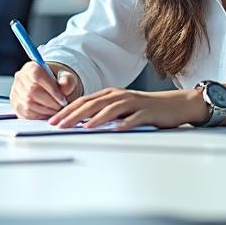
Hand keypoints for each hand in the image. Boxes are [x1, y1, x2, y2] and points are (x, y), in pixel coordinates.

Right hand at [10, 62, 82, 119]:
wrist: (48, 87)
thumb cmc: (57, 81)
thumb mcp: (66, 77)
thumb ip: (67, 81)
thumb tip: (63, 87)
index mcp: (31, 67)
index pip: (38, 76)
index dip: (51, 90)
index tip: (63, 99)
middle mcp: (20, 77)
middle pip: (32, 91)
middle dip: (50, 102)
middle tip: (60, 107)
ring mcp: (16, 91)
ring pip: (29, 103)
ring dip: (45, 110)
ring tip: (55, 110)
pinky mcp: (16, 104)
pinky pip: (26, 113)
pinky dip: (39, 116)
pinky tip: (47, 113)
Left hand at [49, 88, 205, 129]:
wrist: (173, 105)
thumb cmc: (143, 109)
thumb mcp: (120, 109)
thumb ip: (101, 114)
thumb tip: (78, 124)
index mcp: (110, 95)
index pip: (83, 101)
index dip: (67, 110)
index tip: (52, 121)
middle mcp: (119, 96)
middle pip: (92, 104)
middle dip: (74, 115)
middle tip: (59, 125)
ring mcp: (133, 103)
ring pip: (111, 109)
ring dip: (96, 118)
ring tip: (83, 127)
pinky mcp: (147, 112)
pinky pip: (134, 118)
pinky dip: (125, 123)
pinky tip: (116, 129)